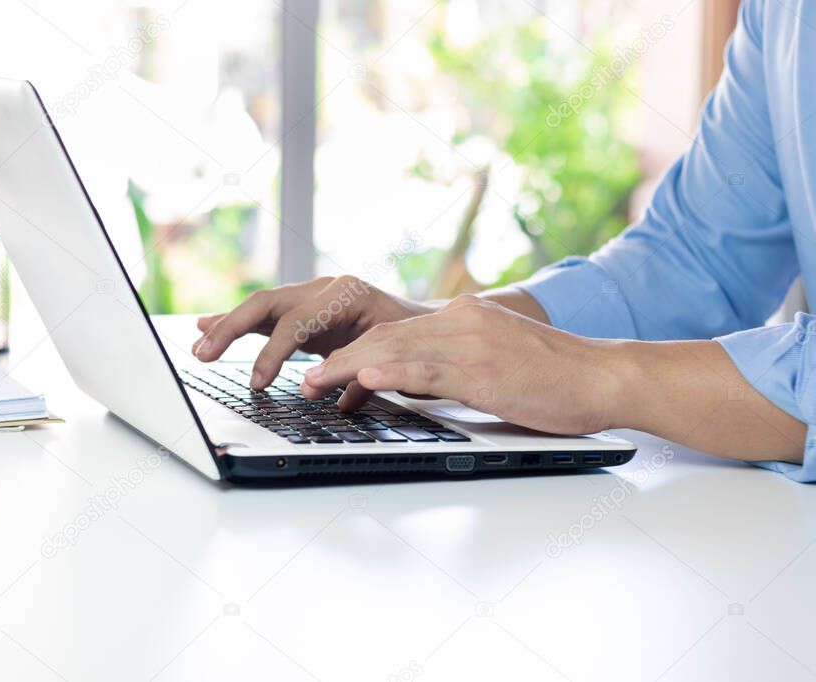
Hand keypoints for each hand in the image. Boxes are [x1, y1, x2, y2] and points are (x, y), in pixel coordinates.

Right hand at [193, 276, 435, 389]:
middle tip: (205, 355)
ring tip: (200, 347)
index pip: (297, 322)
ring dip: (227, 326)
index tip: (258, 383)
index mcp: (347, 294)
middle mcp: (324, 288)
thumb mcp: (393, 355)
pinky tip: (206, 326)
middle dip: (232, 329)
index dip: (273, 353)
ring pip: (260, 307)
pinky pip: (265, 315)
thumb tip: (322, 391)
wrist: (431, 323)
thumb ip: (358, 372)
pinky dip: (237, 322)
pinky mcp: (304, 309)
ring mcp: (312, 296)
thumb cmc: (416, 340)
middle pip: (268, 304)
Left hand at [300, 294, 622, 433]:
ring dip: (349, 368)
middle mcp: (460, 322)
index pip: (395, 333)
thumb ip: (452, 367)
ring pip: (397, 351)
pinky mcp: (484, 370)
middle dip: (339, 360)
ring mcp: (471, 344)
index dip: (355, 354)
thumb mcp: (495, 363)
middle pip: (385, 337)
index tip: (327, 374)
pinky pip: (429, 370)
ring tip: (315, 382)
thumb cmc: (555, 377)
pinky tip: (366, 378)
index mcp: (462, 318)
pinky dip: (393, 373)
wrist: (604, 376)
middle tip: (306, 381)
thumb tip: (410, 384)